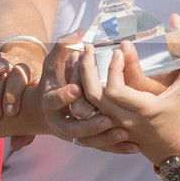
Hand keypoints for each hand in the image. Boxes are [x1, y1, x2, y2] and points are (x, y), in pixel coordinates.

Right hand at [38, 31, 130, 151]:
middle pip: (74, 128)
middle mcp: (61, 121)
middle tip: (107, 119)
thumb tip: (80, 31)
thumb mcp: (53, 64)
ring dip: (107, 138)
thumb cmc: (52, 81)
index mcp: (51, 101)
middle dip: (90, 125)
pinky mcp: (87, 141)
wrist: (45, 111)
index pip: (55, 100)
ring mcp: (74, 134)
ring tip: (125, 132)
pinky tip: (135, 147)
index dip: (64, 96)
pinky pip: (103, 148)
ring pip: (90, 142)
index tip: (76, 89)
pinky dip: (117, 148)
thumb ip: (63, 47)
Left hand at [82, 22, 179, 159]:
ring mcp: (111, 125)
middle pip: (93, 96)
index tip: (119, 50)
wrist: (169, 146)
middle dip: (87, 68)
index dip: (113, 69)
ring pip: (83, 104)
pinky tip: (78, 73)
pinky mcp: (103, 127)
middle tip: (89, 47)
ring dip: (78, 79)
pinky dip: (78, 91)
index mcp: (143, 109)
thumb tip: (178, 21)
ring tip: (81, 56)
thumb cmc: (178, 112)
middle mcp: (123, 119)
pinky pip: (83, 109)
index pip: (116, 90)